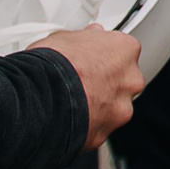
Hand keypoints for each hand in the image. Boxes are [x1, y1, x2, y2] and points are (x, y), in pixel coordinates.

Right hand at [30, 27, 144, 149]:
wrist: (39, 98)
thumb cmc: (53, 65)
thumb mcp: (65, 37)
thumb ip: (86, 37)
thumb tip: (90, 35)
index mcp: (125, 51)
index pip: (122, 51)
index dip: (102, 55)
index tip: (91, 59)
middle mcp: (130, 80)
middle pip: (122, 81)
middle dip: (105, 83)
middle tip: (81, 82)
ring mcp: (121, 109)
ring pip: (113, 107)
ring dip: (97, 106)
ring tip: (70, 102)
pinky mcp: (104, 133)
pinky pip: (97, 128)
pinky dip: (85, 125)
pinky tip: (67, 118)